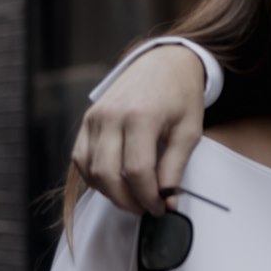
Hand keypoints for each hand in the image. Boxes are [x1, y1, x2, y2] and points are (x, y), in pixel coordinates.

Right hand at [71, 45, 204, 215]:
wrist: (164, 63)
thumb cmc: (180, 95)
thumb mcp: (189, 131)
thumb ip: (176, 167)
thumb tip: (168, 201)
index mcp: (141, 116)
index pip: (138, 171)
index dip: (148, 197)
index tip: (160, 208)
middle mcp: (112, 116)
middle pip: (109, 175)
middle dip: (128, 201)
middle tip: (146, 208)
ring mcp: (95, 117)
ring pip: (92, 171)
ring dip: (111, 193)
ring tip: (133, 197)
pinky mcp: (87, 120)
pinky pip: (81, 159)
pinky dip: (95, 177)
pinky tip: (115, 182)